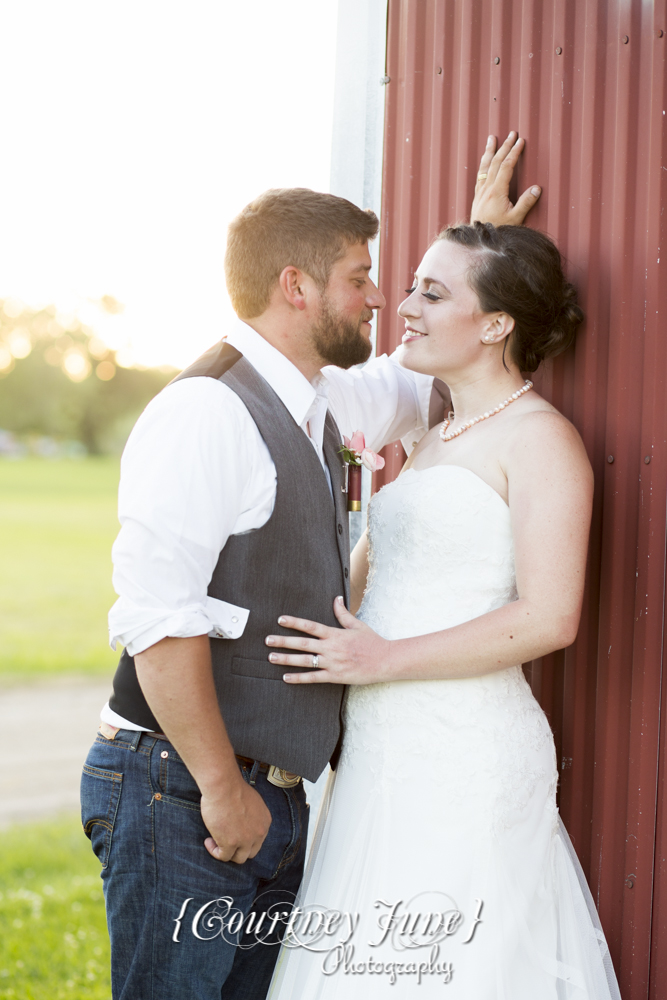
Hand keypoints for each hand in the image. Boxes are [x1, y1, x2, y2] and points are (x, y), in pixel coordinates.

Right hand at [201, 776, 271, 864]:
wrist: (224, 786)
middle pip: (251, 852)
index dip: (245, 839)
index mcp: (265, 821)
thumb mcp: (252, 802)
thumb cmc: (233, 788)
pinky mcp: (231, 844)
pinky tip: (208, 841)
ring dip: (227, 853)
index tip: (233, 833)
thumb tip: (242, 822)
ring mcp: (246, 840)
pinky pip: (223, 856)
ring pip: (239, 858)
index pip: (258, 840)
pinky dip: (214, 851)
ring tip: (216, 842)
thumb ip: (251, 815)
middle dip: (238, 849)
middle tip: (225, 840)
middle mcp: (259, 833)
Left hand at [265, 596, 389, 685]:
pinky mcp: (335, 676)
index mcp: (335, 634)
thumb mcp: (358, 625)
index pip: (310, 626)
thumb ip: (343, 613)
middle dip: (283, 641)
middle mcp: (331, 648)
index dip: (294, 623)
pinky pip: (313, 678)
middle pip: (302, 643)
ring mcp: (332, 663)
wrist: (385, 661)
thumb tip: (336, 598)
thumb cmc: (372, 642)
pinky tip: (286, 678)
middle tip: (267, 640)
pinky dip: (299, 678)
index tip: (280, 620)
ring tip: (271, 657)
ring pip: (304, 661)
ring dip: (286, 659)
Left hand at [470, 132, 540, 225]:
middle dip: (504, 146)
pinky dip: (483, 164)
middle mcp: (486, 189)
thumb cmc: (499, 230)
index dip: (514, 152)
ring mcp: (480, 192)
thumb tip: (537, 188)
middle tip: (512, 133)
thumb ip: (526, 203)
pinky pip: (480, 175)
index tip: (520, 141)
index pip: (506, 166)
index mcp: (496, 192)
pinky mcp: (477, 197)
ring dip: (489, 151)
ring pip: (484, 167)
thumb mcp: (516, 219)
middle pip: (495, 162)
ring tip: (492, 138)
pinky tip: (484, 160)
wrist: (480, 240)